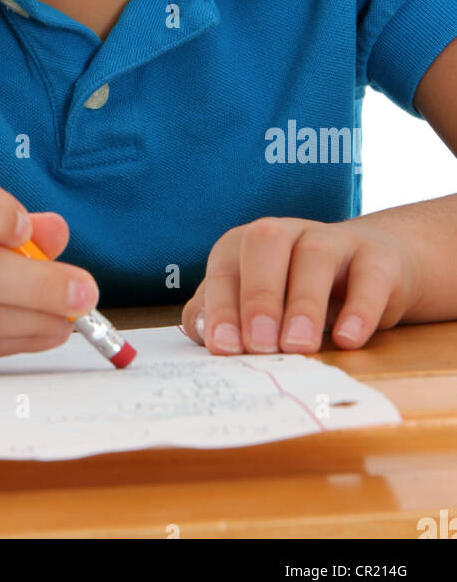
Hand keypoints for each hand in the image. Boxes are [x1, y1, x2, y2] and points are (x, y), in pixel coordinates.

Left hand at [180, 215, 423, 354]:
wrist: (374, 272)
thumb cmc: (300, 294)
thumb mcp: (260, 306)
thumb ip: (227, 315)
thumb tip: (203, 333)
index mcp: (249, 244)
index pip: (225, 265)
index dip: (221, 305)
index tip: (224, 347)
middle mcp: (289, 233)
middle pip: (266, 241)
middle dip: (258, 295)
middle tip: (260, 345)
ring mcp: (335, 241)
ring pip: (315, 255)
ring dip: (304, 303)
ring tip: (299, 346)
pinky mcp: (379, 259)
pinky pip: (370, 274)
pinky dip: (359, 308)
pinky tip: (348, 339)